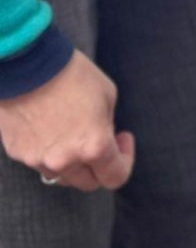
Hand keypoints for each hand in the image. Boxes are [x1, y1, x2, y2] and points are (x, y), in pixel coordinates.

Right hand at [0, 50, 135, 190]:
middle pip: (88, 182)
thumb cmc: (72, 74)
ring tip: (72, 130)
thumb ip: (107, 125)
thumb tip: (103, 138)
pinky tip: (48, 125)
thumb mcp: (107, 96)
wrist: (27, 64)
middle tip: (100, 139)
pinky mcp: (19, 154)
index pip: (115, 177)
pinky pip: (39, 160)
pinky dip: (48, 150)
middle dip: (99, 166)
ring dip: (72, 161)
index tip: (123, 140)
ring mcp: (39, 160)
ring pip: (62, 174)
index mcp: (94, 146)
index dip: (125, 161)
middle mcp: (66, 161)